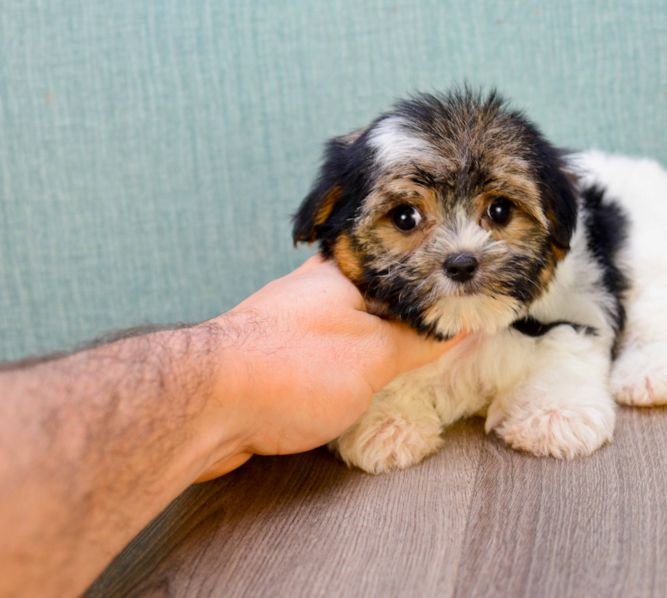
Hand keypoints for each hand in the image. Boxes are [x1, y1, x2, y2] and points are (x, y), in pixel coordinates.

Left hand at [196, 255, 463, 480]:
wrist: (205, 407)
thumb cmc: (290, 369)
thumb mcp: (376, 356)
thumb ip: (419, 340)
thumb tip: (458, 326)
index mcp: (340, 271)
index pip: (399, 261)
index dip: (432, 279)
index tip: (461, 296)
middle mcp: (309, 287)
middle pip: (371, 292)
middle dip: (401, 312)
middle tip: (438, 331)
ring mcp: (284, 320)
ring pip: (341, 323)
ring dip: (368, 341)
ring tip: (402, 360)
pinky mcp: (266, 355)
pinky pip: (317, 352)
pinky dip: (339, 365)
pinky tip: (351, 384)